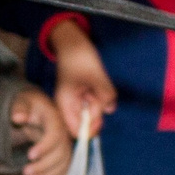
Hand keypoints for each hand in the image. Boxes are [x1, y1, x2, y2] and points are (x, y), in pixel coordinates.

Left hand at [11, 87, 73, 174]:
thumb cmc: (27, 105)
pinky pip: (64, 171)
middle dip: (44, 166)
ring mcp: (65, 146)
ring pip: (63, 165)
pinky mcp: (63, 156)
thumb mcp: (21, 101)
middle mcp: (64, 134)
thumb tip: (18, 117)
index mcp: (55, 119)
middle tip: (25, 174)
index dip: (45, 147)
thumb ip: (19, 108)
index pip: (55, 134)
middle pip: (60, 153)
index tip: (29, 156)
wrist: (35, 110)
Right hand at [43, 20, 116, 138]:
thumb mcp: (96, 77)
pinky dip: (101, 97)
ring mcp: (77, 101)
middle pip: (86, 122)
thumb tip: (110, 110)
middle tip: (99, 93)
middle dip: (98, 111)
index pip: (76, 130)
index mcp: (64, 104)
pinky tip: (98, 84)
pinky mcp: (84, 96)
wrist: (74, 44)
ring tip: (98, 85)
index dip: (90, 128)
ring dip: (101, 102)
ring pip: (93, 112)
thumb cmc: (80, 58)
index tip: (101, 115)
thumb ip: (105, 95)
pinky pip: (96, 104)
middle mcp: (69, 106)